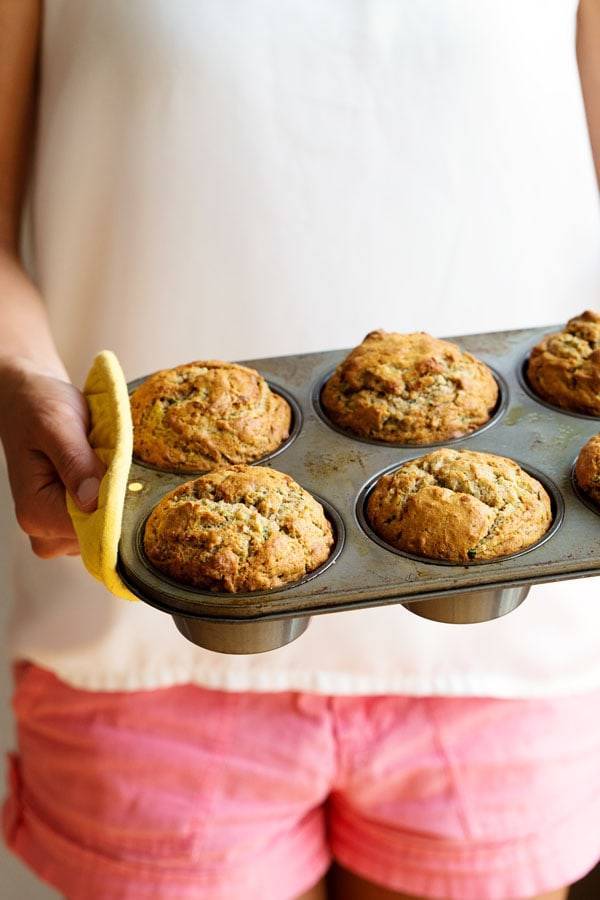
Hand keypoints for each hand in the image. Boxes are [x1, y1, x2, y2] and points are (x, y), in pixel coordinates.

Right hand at [0, 358, 105, 557]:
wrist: (28, 402)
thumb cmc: (39, 409)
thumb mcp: (57, 426)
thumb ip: (75, 462)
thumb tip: (94, 501)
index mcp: (35, 512)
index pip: (92, 531)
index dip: (119, 508)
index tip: (132, 479)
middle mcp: (43, 531)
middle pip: (101, 535)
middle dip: (119, 503)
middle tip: (118, 463)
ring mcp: (57, 530)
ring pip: (105, 530)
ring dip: (117, 499)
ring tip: (108, 464)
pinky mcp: (71, 522)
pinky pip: (103, 522)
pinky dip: (113, 499)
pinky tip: (106, 474)